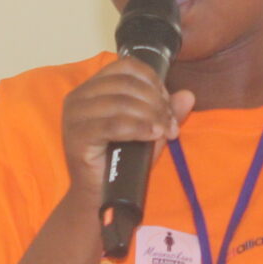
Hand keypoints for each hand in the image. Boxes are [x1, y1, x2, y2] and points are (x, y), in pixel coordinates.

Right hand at [59, 58, 194, 210]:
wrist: (100, 197)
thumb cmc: (122, 161)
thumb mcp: (149, 131)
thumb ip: (166, 112)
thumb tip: (188, 95)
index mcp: (92, 88)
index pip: (126, 67)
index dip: (152, 81)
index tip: (167, 103)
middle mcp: (79, 97)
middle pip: (126, 84)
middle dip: (155, 101)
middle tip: (170, 123)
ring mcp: (74, 116)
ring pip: (121, 102)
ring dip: (150, 115)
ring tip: (164, 131)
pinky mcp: (76, 137)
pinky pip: (113, 124)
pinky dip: (138, 127)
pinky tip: (153, 134)